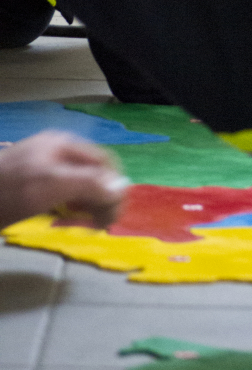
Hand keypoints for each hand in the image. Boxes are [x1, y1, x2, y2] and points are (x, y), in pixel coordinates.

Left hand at [0, 131, 129, 229]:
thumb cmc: (8, 192)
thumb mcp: (51, 185)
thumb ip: (89, 183)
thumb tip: (121, 188)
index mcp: (63, 144)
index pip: (104, 162)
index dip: (114, 188)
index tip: (114, 216)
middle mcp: (57, 152)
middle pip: (93, 173)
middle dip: (102, 197)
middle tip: (101, 225)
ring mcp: (43, 168)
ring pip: (80, 185)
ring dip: (88, 205)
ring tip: (86, 225)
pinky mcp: (33, 186)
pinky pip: (64, 194)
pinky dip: (71, 208)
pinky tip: (67, 219)